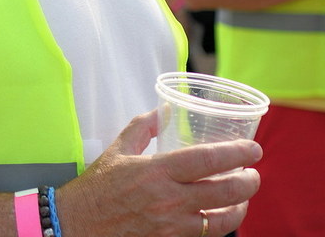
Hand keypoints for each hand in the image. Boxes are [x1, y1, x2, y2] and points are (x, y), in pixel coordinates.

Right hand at [57, 110, 261, 235]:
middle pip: (223, 193)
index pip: (205, 160)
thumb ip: (143, 127)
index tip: (252, 148)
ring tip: (244, 195)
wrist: (79, 224)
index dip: (234, 153)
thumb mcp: (118, 149)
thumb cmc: (98, 186)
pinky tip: (221, 214)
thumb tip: (164, 111)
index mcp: (156, 172)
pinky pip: (205, 235)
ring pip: (221, 221)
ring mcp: (171, 226)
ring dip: (240, 207)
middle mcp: (168, 200)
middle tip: (254, 173)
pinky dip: (220, 224)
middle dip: (248, 182)